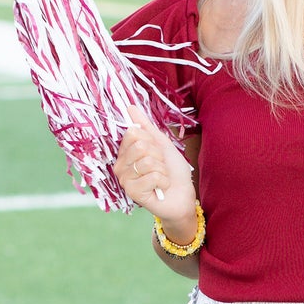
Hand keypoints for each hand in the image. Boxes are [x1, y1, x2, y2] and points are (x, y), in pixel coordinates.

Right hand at [112, 109, 195, 232]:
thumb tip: (130, 107)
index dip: (151, 141)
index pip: (133, 132)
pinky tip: (160, 188)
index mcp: (125, 152)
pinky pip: (152, 176)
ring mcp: (124, 179)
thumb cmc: (173, 171)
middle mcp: (120, 165)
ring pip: (147, 161)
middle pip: (140, 145)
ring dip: (162, 170)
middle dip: (158, 156)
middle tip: (160, 167)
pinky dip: (163, 181)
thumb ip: (146, 126)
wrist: (183, 196)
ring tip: (161, 178)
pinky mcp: (132, 192)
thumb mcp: (161, 144)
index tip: (156, 152)